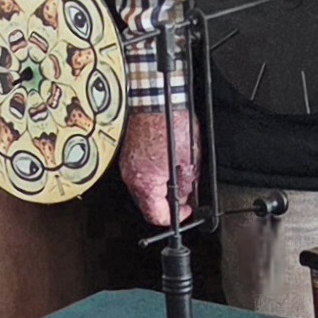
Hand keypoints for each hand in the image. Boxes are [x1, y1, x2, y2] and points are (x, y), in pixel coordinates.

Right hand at [120, 107, 196, 225]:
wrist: (156, 101)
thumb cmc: (171, 124)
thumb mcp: (190, 159)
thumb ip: (187, 183)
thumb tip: (186, 196)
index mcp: (145, 182)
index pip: (156, 215)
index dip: (175, 216)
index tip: (186, 211)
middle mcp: (132, 176)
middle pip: (148, 204)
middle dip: (168, 203)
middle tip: (184, 195)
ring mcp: (128, 166)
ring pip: (144, 189)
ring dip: (161, 189)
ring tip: (177, 177)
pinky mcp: (129, 156)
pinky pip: (141, 175)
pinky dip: (154, 176)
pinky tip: (166, 166)